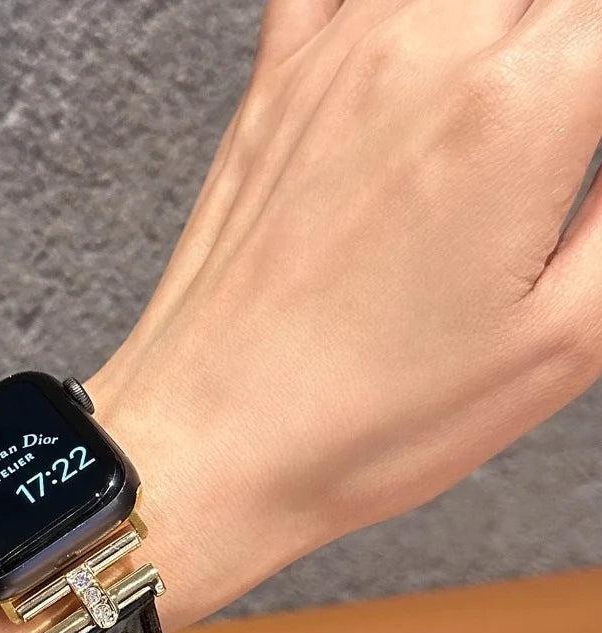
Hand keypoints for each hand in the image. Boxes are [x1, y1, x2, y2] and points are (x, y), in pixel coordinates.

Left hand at [89, 0, 601, 625]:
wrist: (214, 442)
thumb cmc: (364, 421)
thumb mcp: (565, 340)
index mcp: (517, 107)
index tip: (588, 134)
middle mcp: (422, 52)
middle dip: (569, 40)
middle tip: (557, 123)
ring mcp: (335, 58)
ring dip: (496, 22)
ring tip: (497, 97)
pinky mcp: (273, 85)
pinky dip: (383, 6)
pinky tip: (411, 46)